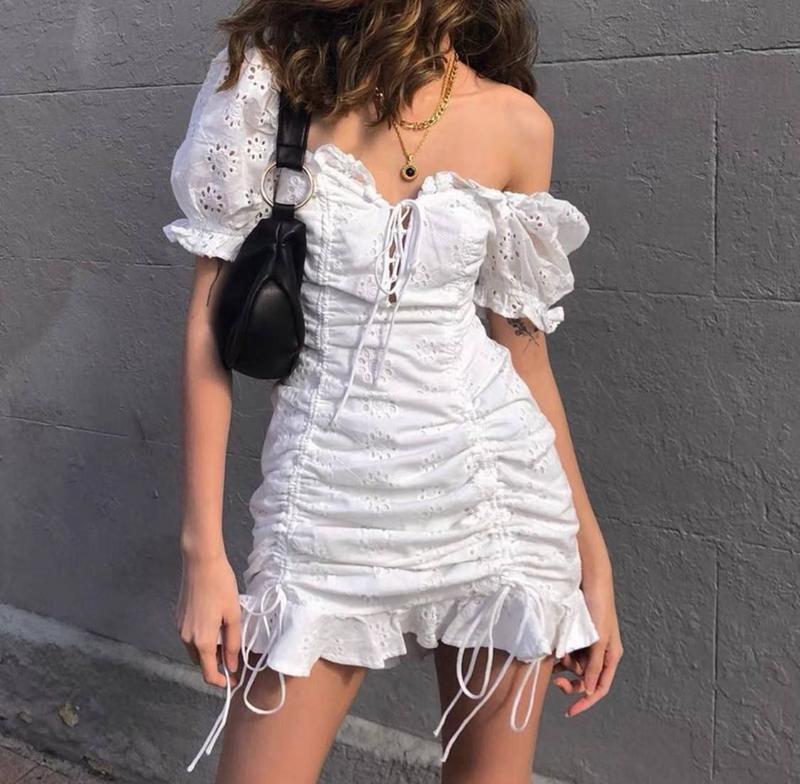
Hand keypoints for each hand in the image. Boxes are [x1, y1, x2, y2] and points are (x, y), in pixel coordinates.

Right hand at [175, 550, 241, 688]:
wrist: (200, 562)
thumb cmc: (221, 586)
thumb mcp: (233, 615)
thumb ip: (233, 643)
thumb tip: (232, 665)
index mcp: (201, 640)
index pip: (208, 672)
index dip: (221, 681)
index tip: (233, 681)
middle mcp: (186, 638)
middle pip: (200, 662)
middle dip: (215, 664)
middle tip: (233, 656)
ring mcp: (180, 627)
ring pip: (195, 649)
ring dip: (208, 651)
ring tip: (226, 639)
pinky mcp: (178, 617)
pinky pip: (190, 637)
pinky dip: (202, 639)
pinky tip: (214, 626)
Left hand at [553, 572, 622, 716]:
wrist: (588, 580)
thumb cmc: (599, 608)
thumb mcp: (598, 639)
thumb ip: (594, 665)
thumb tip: (589, 690)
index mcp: (611, 657)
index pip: (599, 687)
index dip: (586, 702)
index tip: (570, 711)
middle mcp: (599, 653)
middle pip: (584, 680)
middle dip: (570, 683)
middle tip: (555, 681)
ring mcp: (586, 645)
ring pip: (572, 667)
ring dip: (562, 667)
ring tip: (555, 656)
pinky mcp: (574, 635)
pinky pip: (565, 652)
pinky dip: (558, 655)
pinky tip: (551, 652)